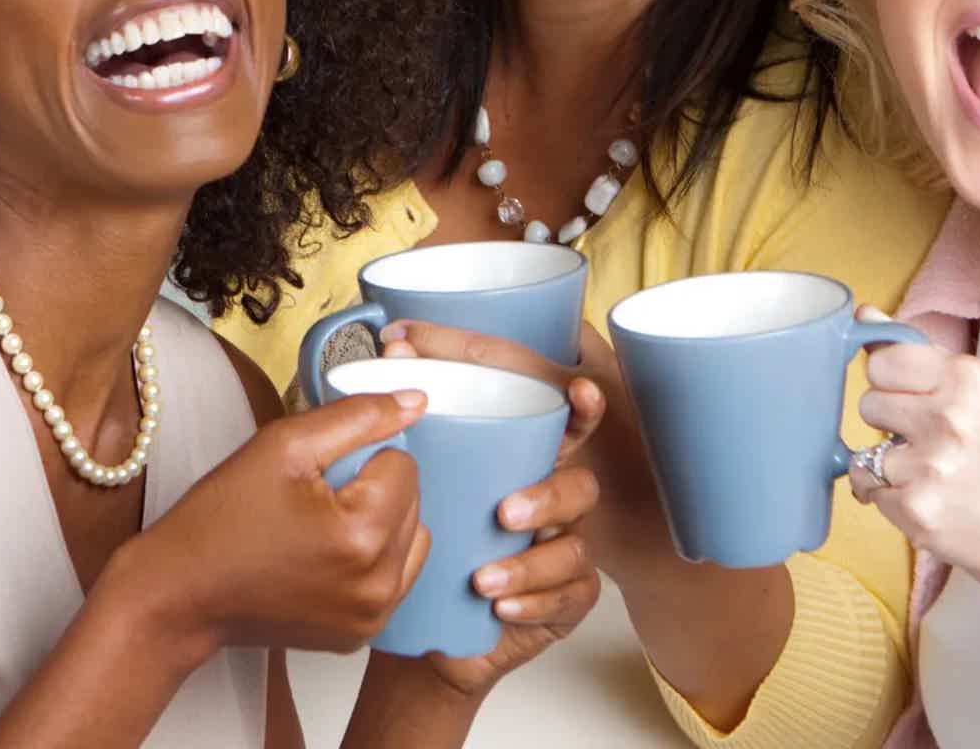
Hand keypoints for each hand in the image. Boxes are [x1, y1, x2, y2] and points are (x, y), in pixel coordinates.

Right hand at [135, 392, 431, 656]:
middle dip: (371, 486)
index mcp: (363, 536)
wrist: (178, 595)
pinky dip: (374, 554)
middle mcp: (379, 585)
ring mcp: (373, 617)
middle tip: (312, 499)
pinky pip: (397, 572)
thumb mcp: (286, 444)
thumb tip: (417, 400)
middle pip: (411, 499)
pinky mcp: (362, 634)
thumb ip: (359, 416)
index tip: (316, 474)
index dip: (359, 455)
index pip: (404, 462)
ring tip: (322, 524)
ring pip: (411, 533)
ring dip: (379, 519)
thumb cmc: (222, 518)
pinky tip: (328, 552)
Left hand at [378, 322, 604, 693]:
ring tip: (485, 577)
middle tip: (503, 514)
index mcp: (530, 467)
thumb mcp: (428, 483)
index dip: (584, 408)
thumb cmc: (436, 542)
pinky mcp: (566, 600)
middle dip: (547, 497)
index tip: (581, 390)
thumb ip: (417, 417)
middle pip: (580, 488)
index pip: (569, 430)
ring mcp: (566, 552)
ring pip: (574, 547)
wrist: (431, 629)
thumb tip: (394, 350)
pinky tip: (502, 606)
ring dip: (530, 563)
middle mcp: (556, 505)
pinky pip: (569, 596)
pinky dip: (535, 601)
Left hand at [849, 306, 979, 651]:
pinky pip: (867, 487)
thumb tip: (864, 314)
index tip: (909, 396)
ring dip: (888, 464)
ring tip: (930, 475)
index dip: (890, 381)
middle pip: (868, 402)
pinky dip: (887, 497)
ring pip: (864, 449)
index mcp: (971, 378)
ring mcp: (932, 465)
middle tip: (926, 441)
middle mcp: (951, 417)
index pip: (883, 360)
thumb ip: (922, 355)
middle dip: (888, 422)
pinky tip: (926, 500)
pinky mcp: (916, 508)